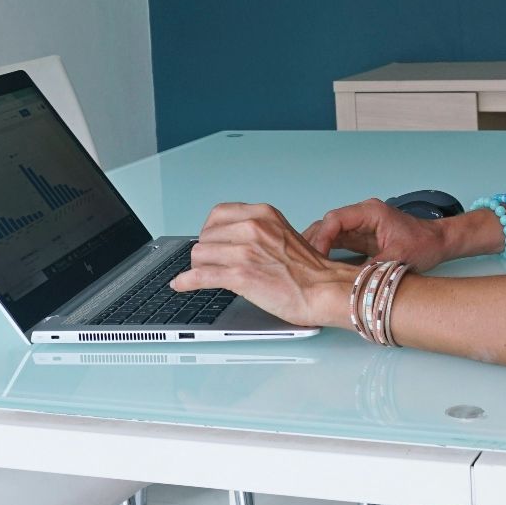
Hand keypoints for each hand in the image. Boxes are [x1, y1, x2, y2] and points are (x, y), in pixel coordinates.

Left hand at [171, 202, 356, 327]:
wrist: (324, 290)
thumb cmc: (308, 270)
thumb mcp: (281, 234)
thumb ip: (256, 231)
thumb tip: (226, 241)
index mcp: (263, 214)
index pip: (217, 214)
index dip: (211, 232)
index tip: (212, 242)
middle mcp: (252, 227)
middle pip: (205, 236)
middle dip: (206, 253)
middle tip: (214, 264)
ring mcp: (245, 250)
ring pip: (200, 255)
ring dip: (200, 268)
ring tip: (208, 276)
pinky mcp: (240, 274)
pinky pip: (200, 276)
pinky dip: (186, 282)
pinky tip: (181, 285)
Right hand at [302, 198, 454, 271]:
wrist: (438, 242)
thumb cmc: (424, 243)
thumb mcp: (399, 258)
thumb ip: (373, 268)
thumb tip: (352, 283)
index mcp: (370, 212)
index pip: (335, 219)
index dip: (322, 237)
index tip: (315, 256)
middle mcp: (362, 215)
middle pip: (327, 224)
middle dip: (314, 243)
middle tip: (304, 264)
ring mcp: (360, 225)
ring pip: (329, 233)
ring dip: (318, 248)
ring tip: (307, 267)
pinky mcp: (360, 237)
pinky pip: (337, 242)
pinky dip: (327, 253)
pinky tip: (319, 267)